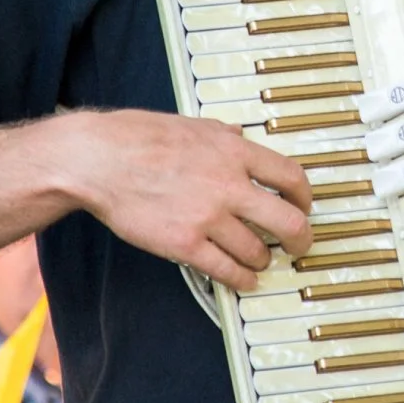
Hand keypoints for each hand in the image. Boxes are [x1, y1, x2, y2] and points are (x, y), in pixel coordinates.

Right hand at [66, 110, 312, 290]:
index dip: (305, 198)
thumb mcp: (192, 123)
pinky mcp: (185, 245)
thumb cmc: (138, 137)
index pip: (291, 177)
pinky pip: (226, 271)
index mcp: (234, 151)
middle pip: (288, 222)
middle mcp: (229, 185)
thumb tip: (240, 136)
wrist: (98, 160)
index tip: (304, 207)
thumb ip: (222, 134)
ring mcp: (208, 217)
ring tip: (258, 260)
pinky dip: (241, 279)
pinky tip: (243, 279)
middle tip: (299, 246)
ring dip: (262, 260)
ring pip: (257, 252)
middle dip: (300, 240)